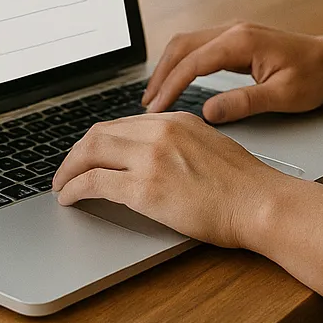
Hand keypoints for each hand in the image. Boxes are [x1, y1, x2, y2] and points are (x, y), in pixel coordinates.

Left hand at [52, 112, 292, 247]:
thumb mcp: (210, 146)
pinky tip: (70, 198)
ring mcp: (151, 158)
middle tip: (67, 169)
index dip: (100, 140)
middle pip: (100, 133)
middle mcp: (160, 132)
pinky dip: (74, 189)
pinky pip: (94, 182)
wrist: (260, 202)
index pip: (124, 123)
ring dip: (69, 169)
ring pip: (90, 152)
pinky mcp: (145, 188)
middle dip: (77, 152)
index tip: (91, 154)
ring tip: (62, 185)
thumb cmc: (245, 185)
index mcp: (176, 120)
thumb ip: (180, 145)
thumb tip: (157, 158)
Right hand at [142, 22, 322, 122]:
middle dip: (161, 75)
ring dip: (168, 67)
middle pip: (182, 46)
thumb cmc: (313, 77)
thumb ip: (244, 103)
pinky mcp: (236, 38)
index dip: (171, 86)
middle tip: (147, 105)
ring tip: (155, 96)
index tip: (155, 109)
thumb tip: (207, 113)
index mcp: (242, 41)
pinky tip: (176, 81)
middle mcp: (233, 30)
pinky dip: (181, 63)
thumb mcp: (283, 97)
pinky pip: (199, 46)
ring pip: (187, 43)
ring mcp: (233, 31)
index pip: (194, 62)